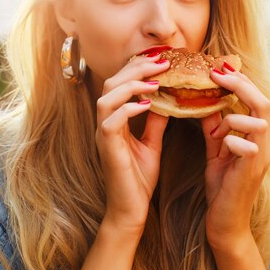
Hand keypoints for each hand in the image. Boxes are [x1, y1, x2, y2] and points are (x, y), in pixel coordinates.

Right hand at [95, 53, 169, 236]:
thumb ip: (155, 122)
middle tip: (162, 61)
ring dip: (131, 84)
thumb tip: (166, 100)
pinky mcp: (107, 149)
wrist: (130, 209)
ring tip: (156, 80)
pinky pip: (110, 121)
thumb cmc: (139, 179)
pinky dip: (128, 109)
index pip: (120, 84)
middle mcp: (105, 124)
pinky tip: (148, 104)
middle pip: (112, 83)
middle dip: (136, 68)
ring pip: (107, 97)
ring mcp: (103, 136)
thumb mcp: (151, 144)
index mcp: (114, 120)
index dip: (138, 68)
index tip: (162, 59)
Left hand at [201, 65, 269, 250]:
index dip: (240, 81)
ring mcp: (260, 158)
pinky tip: (219, 146)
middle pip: (263, 103)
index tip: (217, 68)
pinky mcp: (252, 172)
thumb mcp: (216, 152)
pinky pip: (247, 146)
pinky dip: (230, 140)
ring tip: (216, 124)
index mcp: (255, 138)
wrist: (225, 224)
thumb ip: (215, 130)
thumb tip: (205, 104)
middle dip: (240, 84)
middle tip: (216, 72)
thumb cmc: (222, 189)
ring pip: (259, 121)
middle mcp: (263, 145)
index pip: (256, 100)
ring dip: (234, 115)